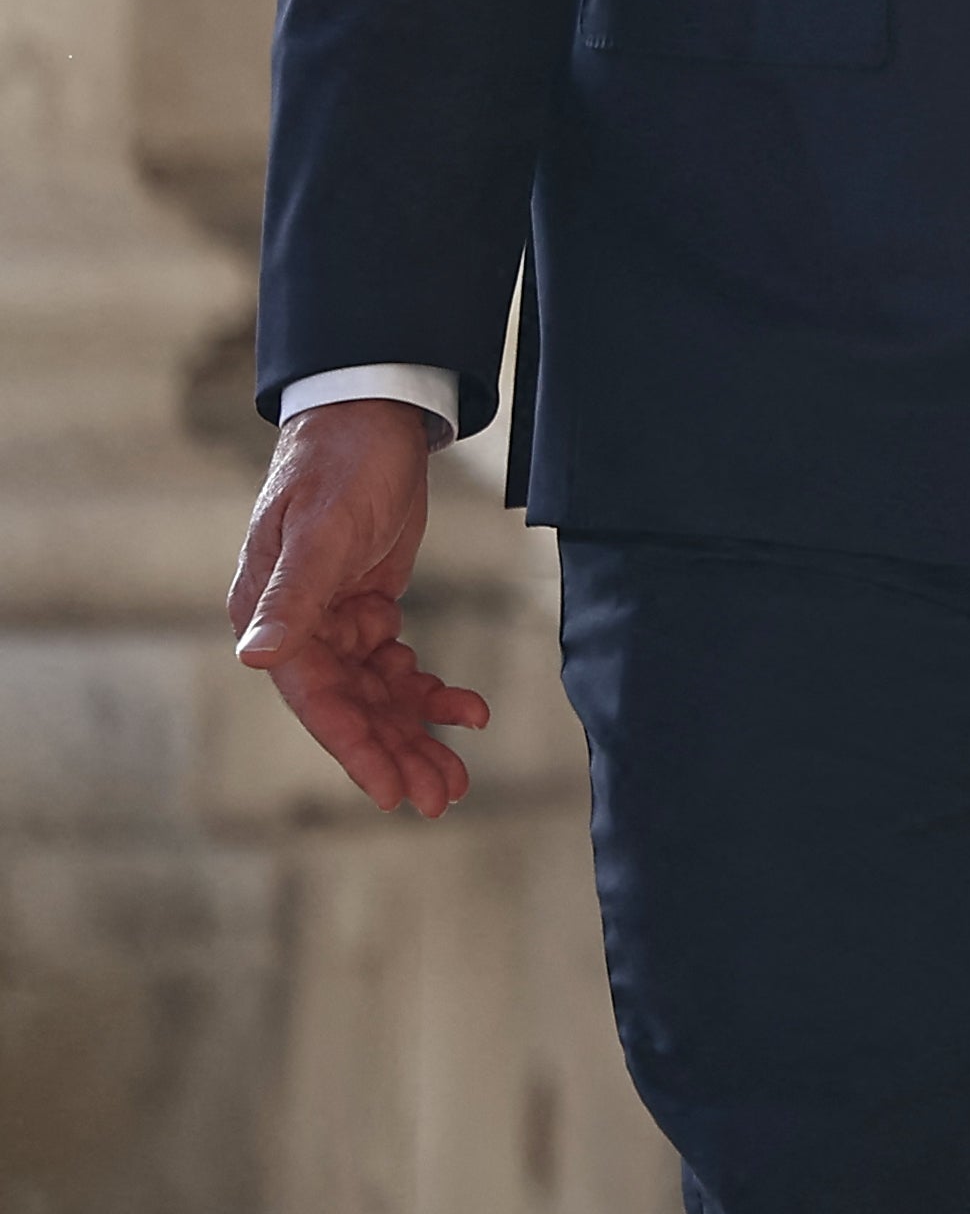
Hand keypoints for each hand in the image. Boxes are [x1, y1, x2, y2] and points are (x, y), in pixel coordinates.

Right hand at [228, 399, 489, 814]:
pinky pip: (396, 667)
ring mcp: (333, 622)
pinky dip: (429, 691)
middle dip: (395, 753)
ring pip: (376, 697)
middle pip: (351, 710)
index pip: (316, 701)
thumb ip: (292, 596)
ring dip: (416, 733)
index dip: (354, 749)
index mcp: (270, 618)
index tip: (390, 794)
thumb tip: (255, 658)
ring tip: (457, 778)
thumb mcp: (322, 530)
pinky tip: (470, 711)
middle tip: (443, 797)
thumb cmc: (340, 466)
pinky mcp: (367, 609)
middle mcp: (296, 630)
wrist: (372, 416)